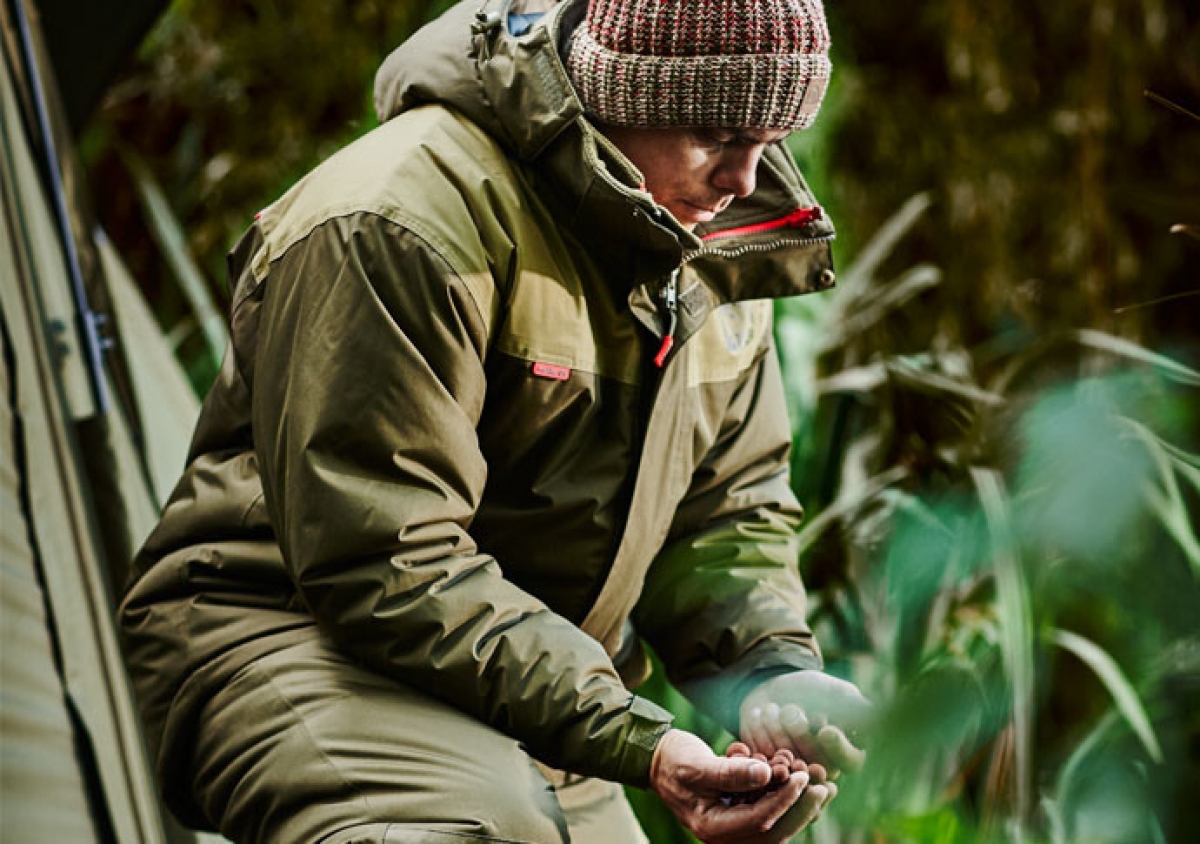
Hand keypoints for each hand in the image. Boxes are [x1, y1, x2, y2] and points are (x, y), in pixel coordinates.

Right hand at [649, 729, 809, 842]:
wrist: (661, 760)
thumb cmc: (674, 760)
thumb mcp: (698, 763)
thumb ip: (730, 772)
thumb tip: (766, 773)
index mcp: (713, 827)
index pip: (758, 820)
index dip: (783, 799)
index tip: (803, 777)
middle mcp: (727, 833)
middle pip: (774, 830)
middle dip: (801, 809)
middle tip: (825, 787)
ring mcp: (735, 825)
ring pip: (777, 824)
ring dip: (801, 805)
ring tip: (824, 785)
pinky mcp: (742, 813)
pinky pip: (771, 812)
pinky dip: (788, 798)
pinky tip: (804, 780)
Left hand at [739, 671, 869, 776]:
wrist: (779, 689)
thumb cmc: (814, 690)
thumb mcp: (837, 692)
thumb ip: (854, 706)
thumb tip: (871, 719)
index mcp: (848, 753)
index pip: (850, 761)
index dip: (838, 748)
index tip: (826, 730)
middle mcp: (822, 768)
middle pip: (814, 764)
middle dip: (800, 735)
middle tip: (790, 710)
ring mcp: (794, 770)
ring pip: (787, 762)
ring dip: (777, 731)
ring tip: (772, 708)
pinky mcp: (767, 764)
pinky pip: (762, 758)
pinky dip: (759, 733)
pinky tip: (759, 713)